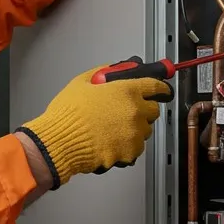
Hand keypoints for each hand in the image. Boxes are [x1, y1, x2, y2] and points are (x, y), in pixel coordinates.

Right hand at [15, 59, 173, 189]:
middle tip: (127, 113)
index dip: (161, 89)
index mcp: (126, 90)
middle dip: (143, 110)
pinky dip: (127, 148)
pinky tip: (111, 143)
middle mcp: (135, 111)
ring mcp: (134, 133)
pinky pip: (135, 149)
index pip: (156, 86)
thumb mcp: (81, 82)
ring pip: (145, 131)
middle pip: (153, 110)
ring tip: (113, 130)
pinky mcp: (129, 152)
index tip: (163, 91)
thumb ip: (102, 73)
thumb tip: (110, 72)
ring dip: (135, 130)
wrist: (60, 141)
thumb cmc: (68, 114)